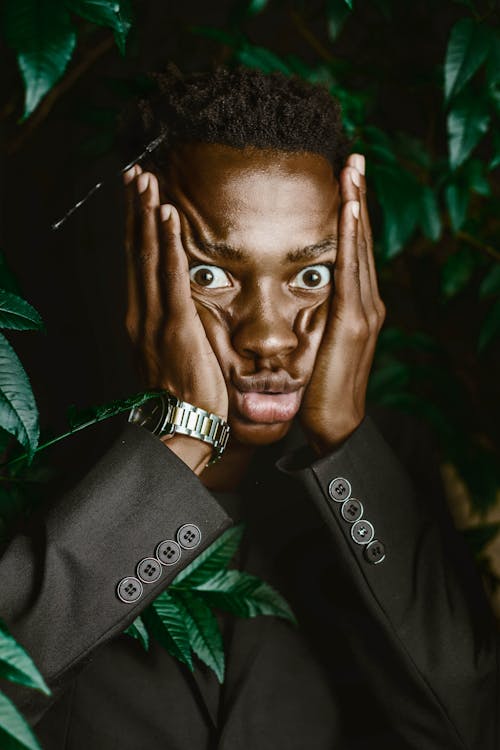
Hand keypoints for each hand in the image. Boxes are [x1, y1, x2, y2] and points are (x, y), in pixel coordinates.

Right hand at [124, 166, 228, 470]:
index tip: (138, 197)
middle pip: (136, 250)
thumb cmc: (184, 394)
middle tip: (135, 173)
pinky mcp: (175, 325)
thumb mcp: (173, 354)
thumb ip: (174, 324)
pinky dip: (168, 244)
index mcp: (141, 318)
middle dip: (136, 209)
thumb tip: (185, 306)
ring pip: (148, 256)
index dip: (136, 226)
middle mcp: (140, 312)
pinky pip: (171, 276)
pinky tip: (168, 216)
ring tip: (147, 180)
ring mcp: (154, 318)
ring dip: (147, 214)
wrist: (181, 425)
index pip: (138, 262)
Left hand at [299, 154, 384, 454]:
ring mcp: (364, 310)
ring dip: (356, 205)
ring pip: (358, 248)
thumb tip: (297, 291)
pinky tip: (349, 209)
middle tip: (354, 156)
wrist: (332, 423)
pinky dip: (350, 238)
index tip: (344, 177)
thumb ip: (314, 313)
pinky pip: (350, 271)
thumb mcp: (316, 341)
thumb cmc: (319, 386)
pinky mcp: (354, 322)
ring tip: (353, 168)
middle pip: (360, 240)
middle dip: (358, 196)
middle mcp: (366, 302)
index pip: (352, 249)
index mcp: (355, 304)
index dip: (350, 212)